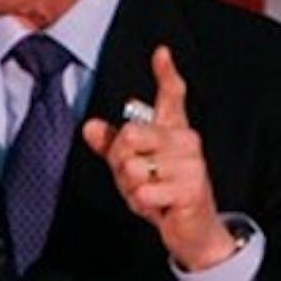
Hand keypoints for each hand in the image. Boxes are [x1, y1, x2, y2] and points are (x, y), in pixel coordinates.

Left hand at [82, 45, 235, 270]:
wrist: (192, 229)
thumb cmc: (163, 192)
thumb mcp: (132, 166)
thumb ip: (112, 145)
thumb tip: (89, 126)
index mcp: (173, 129)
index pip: (171, 95)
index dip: (166, 72)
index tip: (160, 52)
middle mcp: (185, 140)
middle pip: (129, 135)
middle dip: (120, 160)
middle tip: (135, 176)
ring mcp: (191, 163)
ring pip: (134, 167)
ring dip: (131, 187)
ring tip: (151, 193)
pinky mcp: (192, 188)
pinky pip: (144, 191)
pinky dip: (142, 203)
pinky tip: (159, 205)